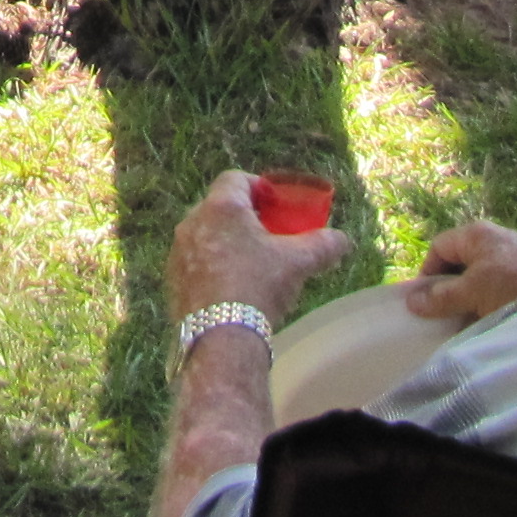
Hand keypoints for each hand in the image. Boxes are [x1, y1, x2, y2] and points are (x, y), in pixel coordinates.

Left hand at [167, 171, 351, 327]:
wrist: (222, 338)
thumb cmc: (259, 287)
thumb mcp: (298, 262)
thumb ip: (323, 244)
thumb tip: (343, 240)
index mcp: (220, 208)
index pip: (235, 178)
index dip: (258, 187)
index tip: (276, 206)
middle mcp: (192, 222)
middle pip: (220, 208)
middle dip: (244, 218)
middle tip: (268, 236)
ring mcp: (178, 252)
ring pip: (206, 236)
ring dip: (227, 243)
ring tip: (252, 265)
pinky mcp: (173, 280)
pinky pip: (195, 262)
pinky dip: (213, 267)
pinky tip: (232, 289)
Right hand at [402, 210, 516, 326]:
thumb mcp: (473, 291)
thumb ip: (442, 297)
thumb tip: (412, 301)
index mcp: (477, 235)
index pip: (439, 248)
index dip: (428, 274)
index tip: (425, 303)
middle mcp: (494, 242)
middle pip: (459, 265)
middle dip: (450, 291)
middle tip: (445, 316)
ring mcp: (513, 259)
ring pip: (479, 281)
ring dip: (471, 302)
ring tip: (469, 323)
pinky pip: (498, 290)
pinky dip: (491, 305)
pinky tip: (492, 322)